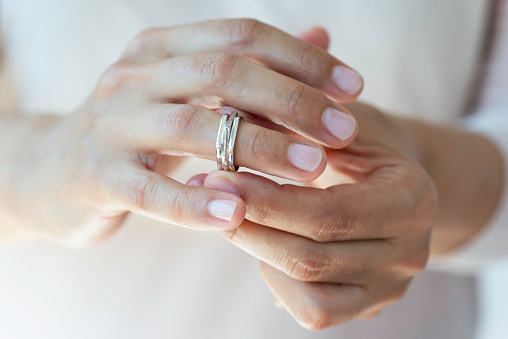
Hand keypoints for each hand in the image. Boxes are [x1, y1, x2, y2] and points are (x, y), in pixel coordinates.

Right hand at [7, 19, 362, 244]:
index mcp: (161, 48)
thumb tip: (321, 35)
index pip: (242, 36)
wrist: (52, 169)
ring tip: (313, 170)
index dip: (302, 58)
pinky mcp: (98, 177)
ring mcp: (112, 124)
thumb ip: (252, 66)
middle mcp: (135, 75)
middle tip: (344, 131)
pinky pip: (153, 190)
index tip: (353, 88)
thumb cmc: (136, 130)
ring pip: (195, 127)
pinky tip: (241, 215)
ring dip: (261, 147)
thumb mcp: (187, 89)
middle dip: (293, 101)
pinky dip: (198, 203)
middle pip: (224, 73)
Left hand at [195, 102, 436, 328]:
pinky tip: (265, 245)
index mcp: (411, 200)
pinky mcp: (369, 304)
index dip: (267, 202)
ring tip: (233, 216)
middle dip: (249, 228)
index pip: (328, 214)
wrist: (393, 175)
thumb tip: (228, 124)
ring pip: (308, 291)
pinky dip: (279, 280)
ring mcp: (390, 286)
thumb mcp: (338, 120)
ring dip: (257, 252)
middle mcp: (409, 252)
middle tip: (207, 195)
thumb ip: (296, 126)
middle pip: (311, 258)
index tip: (218, 178)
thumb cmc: (360, 141)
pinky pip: (315, 311)